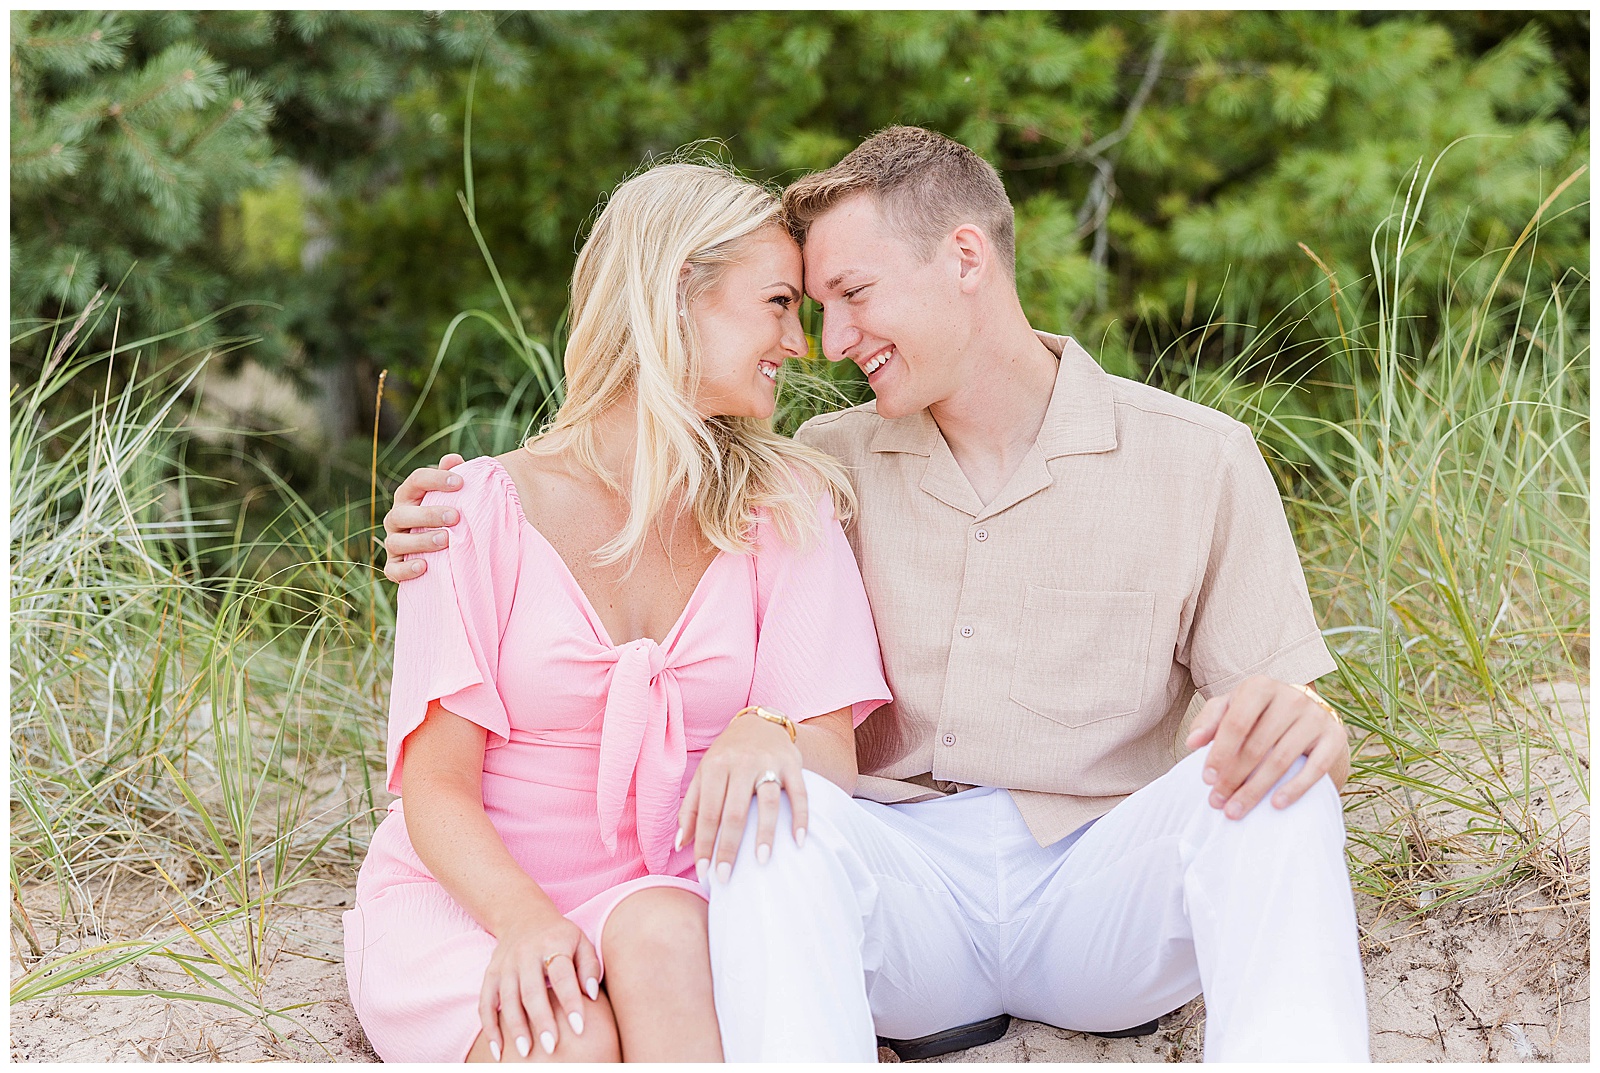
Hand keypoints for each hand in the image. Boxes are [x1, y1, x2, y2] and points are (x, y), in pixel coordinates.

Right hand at [382, 453, 465, 582]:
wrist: (441, 550)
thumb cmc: (447, 515)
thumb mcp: (451, 496)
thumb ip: (451, 477)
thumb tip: (453, 458)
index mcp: (409, 496)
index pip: (416, 480)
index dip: (436, 479)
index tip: (461, 483)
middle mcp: (396, 518)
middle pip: (402, 513)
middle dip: (428, 514)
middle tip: (455, 517)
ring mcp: (393, 542)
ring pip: (396, 542)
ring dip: (420, 541)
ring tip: (446, 540)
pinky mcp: (394, 566)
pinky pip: (392, 570)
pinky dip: (405, 570)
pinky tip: (424, 566)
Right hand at [478, 908, 601, 1059]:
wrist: (523, 915)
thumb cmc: (560, 936)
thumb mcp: (581, 941)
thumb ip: (589, 967)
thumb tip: (591, 995)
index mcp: (552, 944)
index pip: (562, 976)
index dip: (570, 1001)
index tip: (579, 1027)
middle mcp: (526, 954)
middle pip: (531, 991)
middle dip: (541, 1020)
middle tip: (551, 1047)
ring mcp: (505, 965)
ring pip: (507, 999)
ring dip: (515, 1028)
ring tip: (525, 1052)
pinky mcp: (490, 974)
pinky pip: (485, 1003)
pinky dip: (489, 1027)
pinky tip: (498, 1050)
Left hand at [676, 710, 805, 883]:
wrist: (760, 722)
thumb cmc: (727, 756)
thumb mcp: (704, 775)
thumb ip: (691, 809)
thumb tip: (681, 845)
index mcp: (716, 767)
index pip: (707, 812)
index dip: (704, 844)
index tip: (704, 871)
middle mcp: (741, 763)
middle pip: (735, 812)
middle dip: (729, 847)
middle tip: (726, 877)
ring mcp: (769, 763)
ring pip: (768, 802)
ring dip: (765, 834)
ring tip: (761, 862)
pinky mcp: (793, 764)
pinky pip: (800, 793)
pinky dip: (800, 817)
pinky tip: (798, 841)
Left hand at [1184, 675, 1347, 819]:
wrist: (1306, 713)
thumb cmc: (1258, 714)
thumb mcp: (1231, 708)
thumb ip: (1209, 722)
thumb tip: (1192, 742)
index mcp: (1260, 687)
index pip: (1236, 723)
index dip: (1220, 753)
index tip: (1207, 780)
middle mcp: (1291, 697)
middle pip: (1257, 745)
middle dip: (1234, 778)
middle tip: (1218, 802)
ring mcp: (1315, 717)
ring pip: (1281, 760)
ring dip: (1256, 789)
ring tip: (1236, 810)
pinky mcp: (1334, 737)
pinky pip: (1315, 768)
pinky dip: (1295, 788)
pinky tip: (1276, 805)